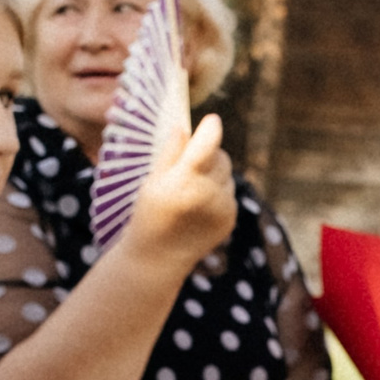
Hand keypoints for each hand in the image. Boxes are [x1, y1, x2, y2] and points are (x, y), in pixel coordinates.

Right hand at [117, 113, 235, 276]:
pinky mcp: (230, 218)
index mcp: (185, 182)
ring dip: (214, 174)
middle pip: (220, 156)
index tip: (211, 120)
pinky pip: (229, 192)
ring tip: (191, 190)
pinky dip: (217, 192)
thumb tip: (184, 127)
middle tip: (189, 163)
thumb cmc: (149, 215)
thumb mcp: (151, 181)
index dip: (210, 128)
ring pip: (227, 174)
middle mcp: (208, 194)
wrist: (158, 259)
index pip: (207, 144)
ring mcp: (223, 208)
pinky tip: (198, 206)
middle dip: (209, 154)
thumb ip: (170, 153)